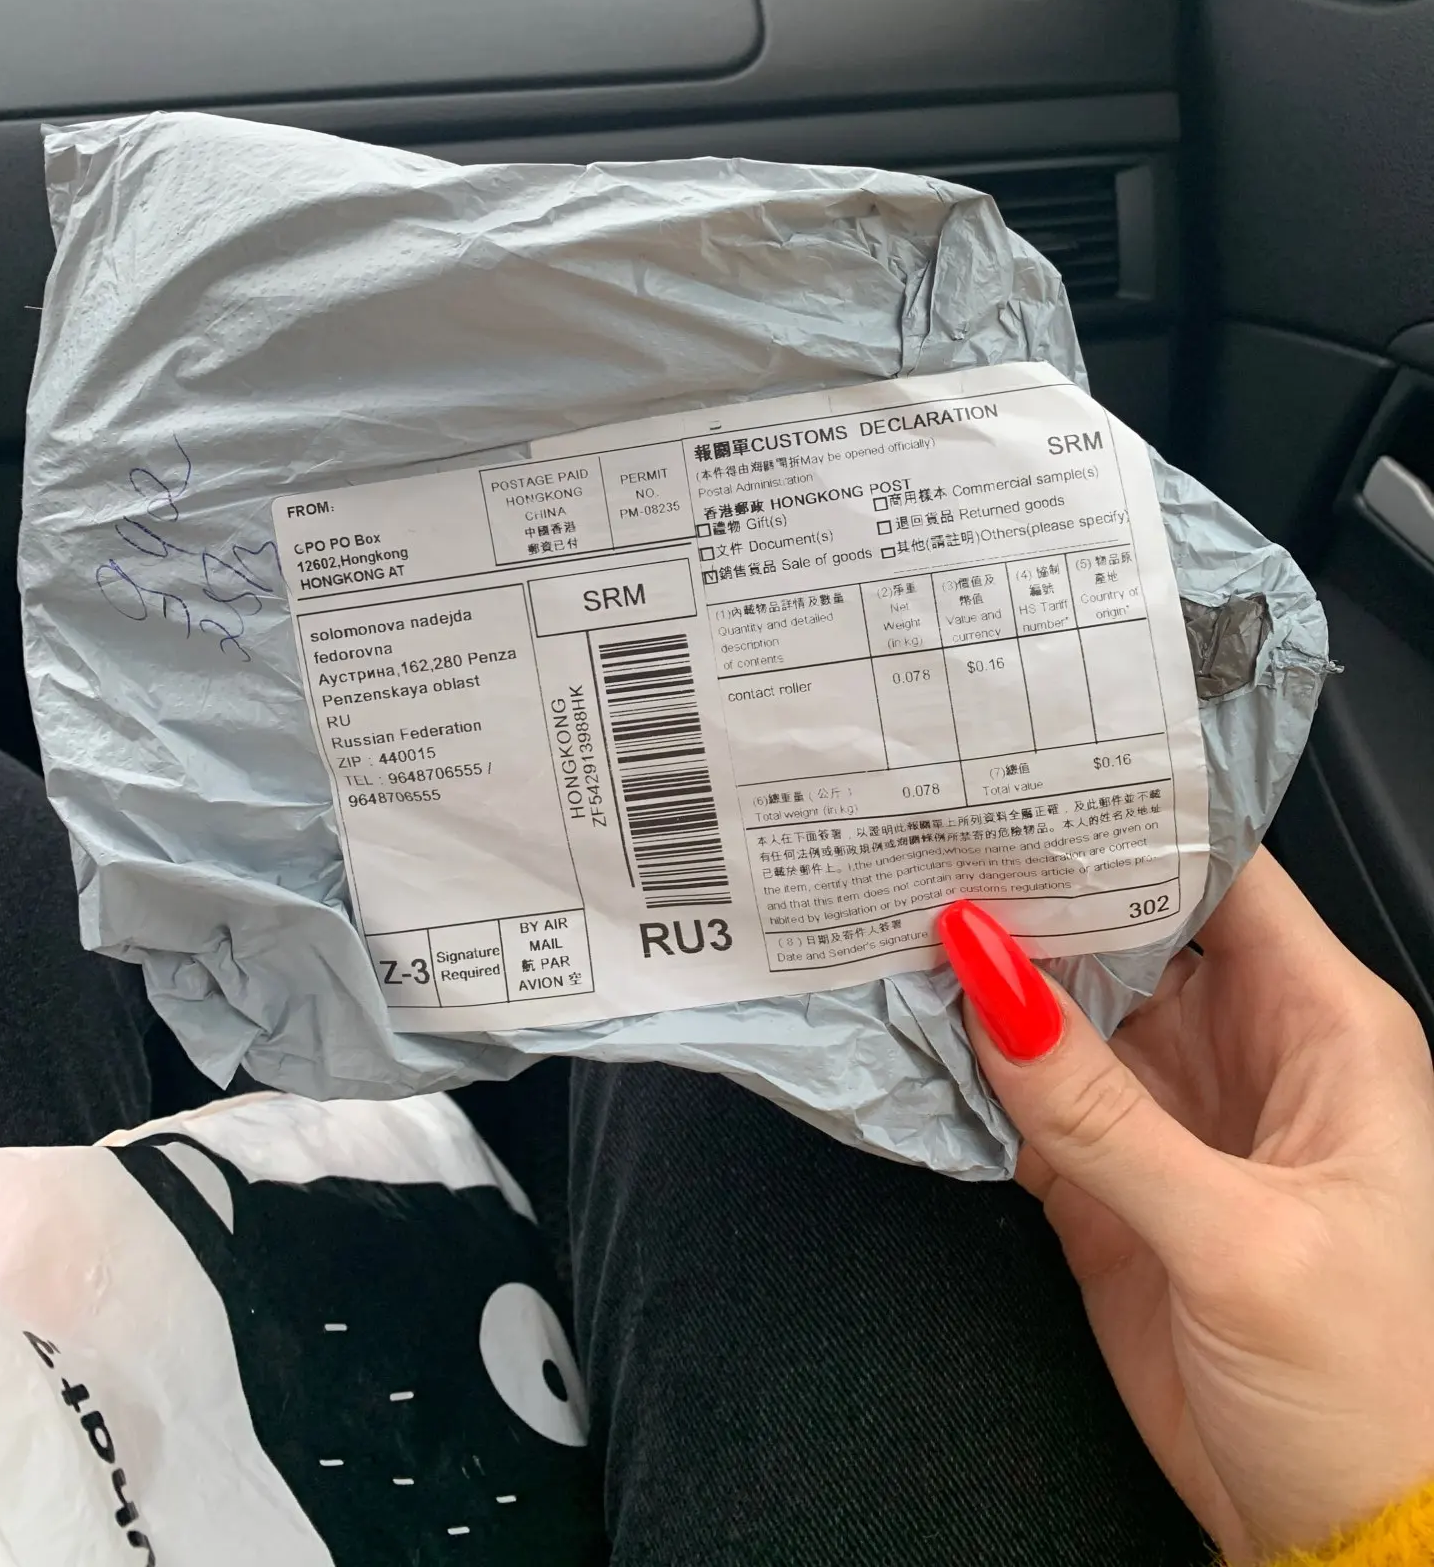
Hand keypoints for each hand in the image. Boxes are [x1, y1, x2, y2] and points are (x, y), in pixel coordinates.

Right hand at [939, 852, 1433, 1562]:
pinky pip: (1028, 1100)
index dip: (1126, 822)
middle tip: (930, 837)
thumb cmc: (1372, 1388)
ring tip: (897, 911)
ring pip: (1066, 1010)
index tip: (1027, 778)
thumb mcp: (1239, 1235)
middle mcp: (1247, 1052)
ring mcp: (1172, 1117)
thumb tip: (989, 971)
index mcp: (1324, 1028)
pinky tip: (909, 1027)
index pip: (1219, 876)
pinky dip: (969, 1069)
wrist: (1346, 1539)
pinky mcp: (1113, 1186)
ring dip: (990, 975)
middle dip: (1036, 888)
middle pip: (1127, 931)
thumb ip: (1100, 1108)